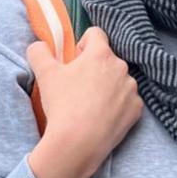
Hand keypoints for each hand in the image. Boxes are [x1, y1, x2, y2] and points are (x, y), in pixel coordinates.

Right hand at [27, 27, 142, 177]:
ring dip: (107, 86)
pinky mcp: (137, 109)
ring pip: (118, 80)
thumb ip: (39, 51)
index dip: (82, 45)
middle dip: (94, 68)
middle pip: (107, 59)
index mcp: (101, 54)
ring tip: (90, 106)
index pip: (95, 34)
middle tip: (78, 88)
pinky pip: (127, 100)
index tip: (74, 62)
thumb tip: (39, 46)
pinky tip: (102, 117)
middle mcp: (121, 67)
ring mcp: (131, 88)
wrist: (78, 143)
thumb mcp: (44, 74)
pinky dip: (117, 105)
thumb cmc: (62, 105)